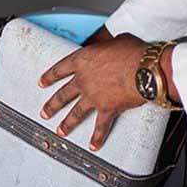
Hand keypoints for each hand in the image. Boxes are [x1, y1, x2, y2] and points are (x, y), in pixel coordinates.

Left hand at [38, 33, 147, 150]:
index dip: (50, 76)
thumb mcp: (117, 41)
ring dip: (67, 123)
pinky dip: (97, 138)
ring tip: (61, 131)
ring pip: (75, 113)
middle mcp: (84, 79)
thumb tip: (115, 47)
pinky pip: (100, 126)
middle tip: (45, 112)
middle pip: (63, 94)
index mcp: (83, 60)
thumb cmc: (132, 52)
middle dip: (52, 105)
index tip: (42, 83)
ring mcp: (93, 96)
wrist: (145, 69)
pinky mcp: (107, 109)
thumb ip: (109, 47)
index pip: (60, 69)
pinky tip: (93, 145)